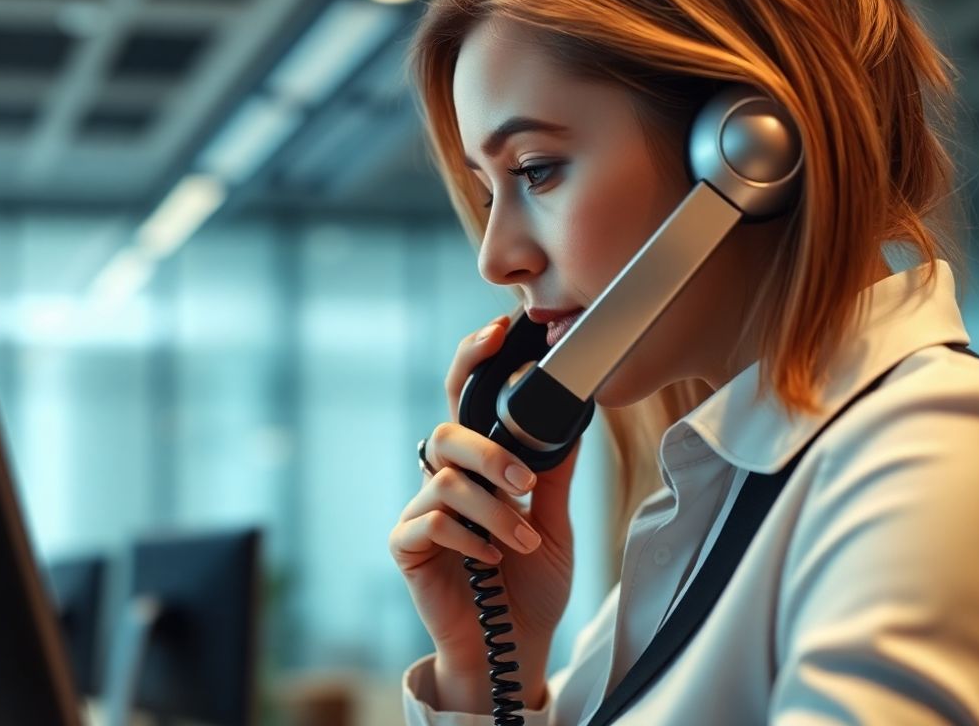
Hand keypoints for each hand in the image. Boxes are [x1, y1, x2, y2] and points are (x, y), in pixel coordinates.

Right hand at [389, 314, 578, 713]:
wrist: (514, 647)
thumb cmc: (529, 586)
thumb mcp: (555, 520)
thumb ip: (553, 471)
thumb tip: (571, 413)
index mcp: (476, 465)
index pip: (465, 399)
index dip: (474, 360)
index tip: (501, 331)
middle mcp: (443, 480)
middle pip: (447, 432)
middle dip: (488, 450)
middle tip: (525, 481)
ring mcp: (420, 511)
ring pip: (447, 480)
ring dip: (495, 511)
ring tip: (524, 540)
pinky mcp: (406, 545)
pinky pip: (432, 522)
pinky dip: (470, 539)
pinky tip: (491, 561)